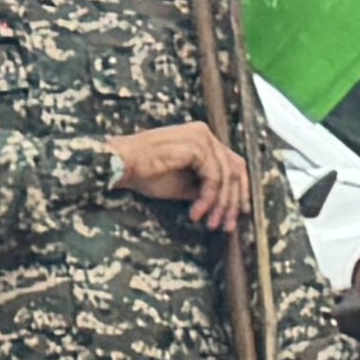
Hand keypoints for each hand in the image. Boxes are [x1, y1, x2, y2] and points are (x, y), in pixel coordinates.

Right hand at [115, 121, 250, 230]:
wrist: (119, 164)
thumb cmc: (143, 172)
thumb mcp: (181, 184)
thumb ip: (203, 188)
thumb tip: (224, 204)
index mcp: (201, 138)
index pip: (233, 164)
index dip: (240, 190)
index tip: (237, 214)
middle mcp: (204, 134)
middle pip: (235, 170)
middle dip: (233, 202)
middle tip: (226, 225)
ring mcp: (201, 138)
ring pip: (227, 177)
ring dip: (220, 205)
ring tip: (209, 223)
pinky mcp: (196, 147)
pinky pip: (213, 178)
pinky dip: (208, 199)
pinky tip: (196, 212)